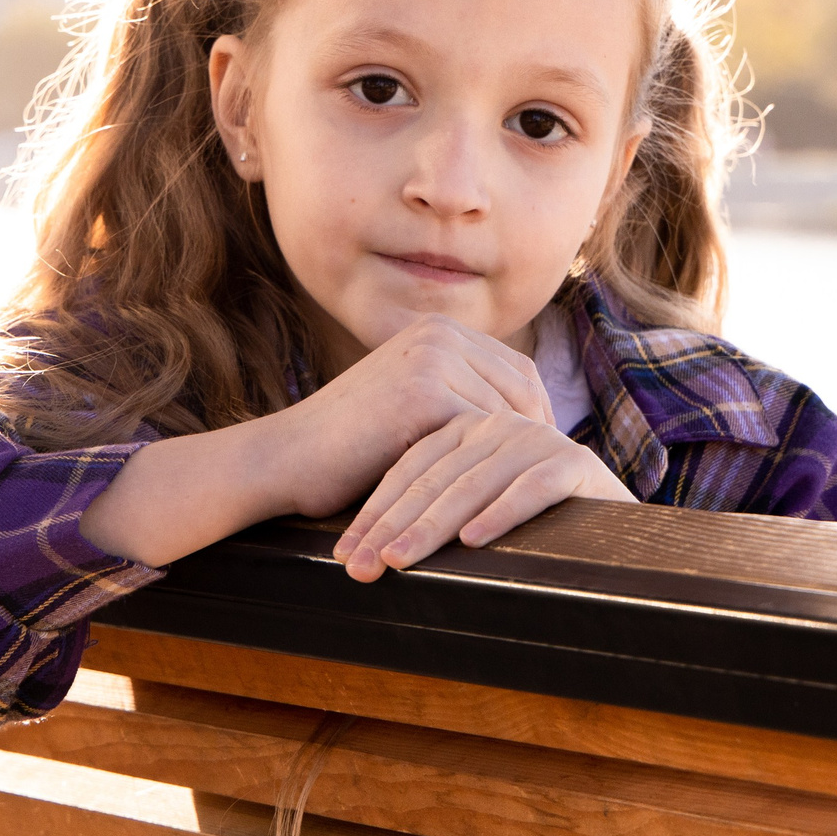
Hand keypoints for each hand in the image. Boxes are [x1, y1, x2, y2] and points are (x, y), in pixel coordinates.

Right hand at [81, 314, 548, 568]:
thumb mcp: (407, 412)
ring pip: (507, 416)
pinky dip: (497, 472)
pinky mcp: (424, 392)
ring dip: (524, 459)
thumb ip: (454, 404)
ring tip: (540, 500)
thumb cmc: (341, 452)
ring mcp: (432, 358)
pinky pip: (484, 436)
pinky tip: (509, 505)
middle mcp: (438, 333)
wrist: (280, 462)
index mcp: (436, 330)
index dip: (536, 419)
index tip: (546, 463)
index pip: (517, 371)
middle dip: (539, 439)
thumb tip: (520, 436)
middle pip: (523, 389)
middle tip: (556, 486)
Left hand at [334, 409, 634, 581]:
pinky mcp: (576, 462)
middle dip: (392, 527)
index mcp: (468, 429)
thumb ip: (431, 514)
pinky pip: (531, 488)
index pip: (410, 471)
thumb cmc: (532, 530)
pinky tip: (472, 542)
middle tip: (360, 567)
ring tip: (400, 560)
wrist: (613, 531)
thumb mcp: (471, 515)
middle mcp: (500, 425)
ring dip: (433, 526)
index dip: (375, 515)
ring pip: (474, 484)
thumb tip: (361, 555)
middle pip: (435, 478)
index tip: (344, 557)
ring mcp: (538, 439)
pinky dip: (500, 514)